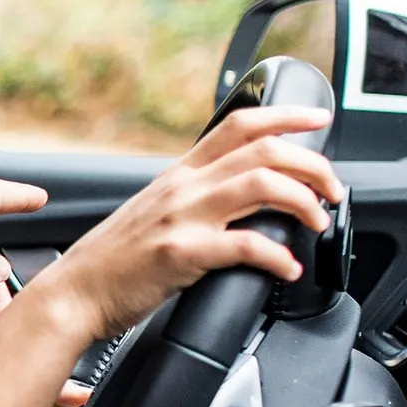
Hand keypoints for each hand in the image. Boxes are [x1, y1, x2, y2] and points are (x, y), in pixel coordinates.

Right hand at [29, 107, 344, 339]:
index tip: (321, 120)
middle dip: (313, 165)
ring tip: (317, 223)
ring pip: (261, 185)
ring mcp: (181, 218)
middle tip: (332, 190)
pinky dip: (277, 256)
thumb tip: (245, 199)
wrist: (75, 291)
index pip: (239, 125)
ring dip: (303, 202)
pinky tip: (288, 269)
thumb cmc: (116, 259)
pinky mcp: (180, 254)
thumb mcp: (157, 212)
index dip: (286, 115)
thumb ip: (196, 198)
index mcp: (180, 173)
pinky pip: (243, 245)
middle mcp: (183, 187)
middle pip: (263, 150)